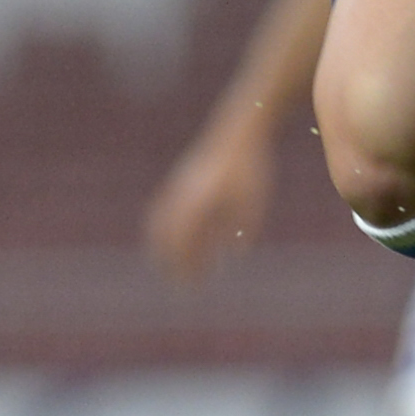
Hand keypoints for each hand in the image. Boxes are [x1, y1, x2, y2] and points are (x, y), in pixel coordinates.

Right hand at [145, 123, 275, 283]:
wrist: (238, 129)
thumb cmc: (250, 168)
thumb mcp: (253, 202)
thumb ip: (244, 229)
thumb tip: (236, 254)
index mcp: (198, 202)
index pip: (182, 241)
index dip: (183, 265)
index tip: (189, 286)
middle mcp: (182, 195)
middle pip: (166, 235)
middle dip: (170, 261)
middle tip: (179, 284)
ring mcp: (178, 186)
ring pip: (161, 223)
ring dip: (165, 246)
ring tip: (173, 266)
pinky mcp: (181, 179)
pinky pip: (164, 210)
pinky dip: (166, 229)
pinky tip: (180, 241)